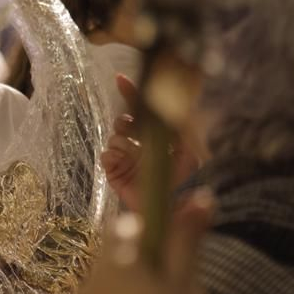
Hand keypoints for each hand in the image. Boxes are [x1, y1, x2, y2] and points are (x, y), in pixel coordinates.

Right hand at [105, 75, 202, 212]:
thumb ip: (184, 133)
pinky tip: (122, 165)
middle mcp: (137, 142)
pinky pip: (106, 154)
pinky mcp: (112, 169)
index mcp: (154, 135)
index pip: (141, 109)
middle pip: (123, 120)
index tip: (120, 78)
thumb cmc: (179, 183)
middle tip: (130, 128)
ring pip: (115, 137)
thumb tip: (172, 108)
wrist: (163, 214)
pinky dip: (114, 158)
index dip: (131, 93)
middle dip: (126, 122)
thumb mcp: (188, 156)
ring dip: (124, 144)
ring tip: (133, 156)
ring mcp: (123, 156)